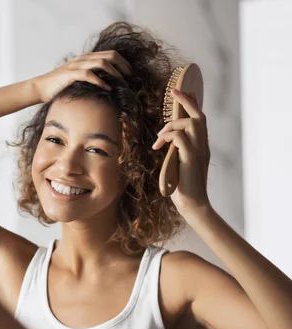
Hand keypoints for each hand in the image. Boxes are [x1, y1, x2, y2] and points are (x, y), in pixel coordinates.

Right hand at [30, 50, 131, 101]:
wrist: (41, 89)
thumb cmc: (61, 87)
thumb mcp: (79, 79)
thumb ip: (92, 78)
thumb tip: (109, 85)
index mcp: (86, 58)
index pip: (111, 54)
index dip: (124, 62)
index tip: (130, 74)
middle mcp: (83, 59)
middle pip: (110, 56)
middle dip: (123, 66)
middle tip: (130, 78)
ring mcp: (77, 65)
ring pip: (102, 63)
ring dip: (115, 73)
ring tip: (122, 83)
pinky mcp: (70, 74)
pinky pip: (89, 74)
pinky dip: (101, 81)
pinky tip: (108, 89)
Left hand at [152, 89, 210, 217]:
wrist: (192, 204)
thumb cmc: (182, 187)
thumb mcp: (178, 164)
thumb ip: (176, 151)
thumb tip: (166, 141)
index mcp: (201, 147)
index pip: (200, 120)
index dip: (193, 105)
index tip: (184, 93)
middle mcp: (203, 146)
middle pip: (199, 116)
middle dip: (186, 101)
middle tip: (174, 91)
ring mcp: (198, 151)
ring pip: (191, 123)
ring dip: (172, 124)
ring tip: (159, 138)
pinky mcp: (191, 158)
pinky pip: (181, 137)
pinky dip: (169, 136)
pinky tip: (160, 145)